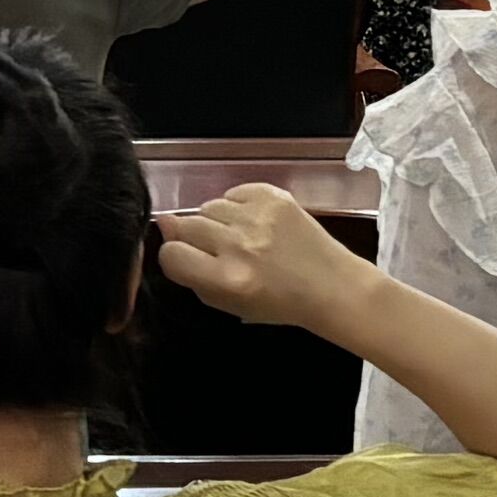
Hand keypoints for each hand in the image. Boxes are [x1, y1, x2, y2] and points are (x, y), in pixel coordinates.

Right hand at [154, 184, 378, 340]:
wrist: (332, 286)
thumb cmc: (278, 303)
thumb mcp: (228, 304)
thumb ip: (192, 274)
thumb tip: (165, 228)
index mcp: (227, 279)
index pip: (171, 254)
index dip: (175, 258)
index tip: (189, 262)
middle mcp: (239, 245)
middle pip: (186, 225)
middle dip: (194, 238)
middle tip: (217, 250)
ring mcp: (258, 217)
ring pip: (208, 206)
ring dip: (217, 221)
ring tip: (239, 236)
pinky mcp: (274, 196)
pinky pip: (234, 192)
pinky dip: (238, 206)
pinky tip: (254, 222)